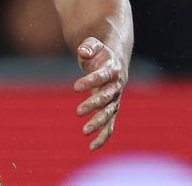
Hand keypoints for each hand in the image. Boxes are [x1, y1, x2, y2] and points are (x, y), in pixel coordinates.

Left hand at [73, 36, 126, 150]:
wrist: (114, 60)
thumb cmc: (100, 52)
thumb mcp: (94, 44)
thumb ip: (89, 46)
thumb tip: (82, 51)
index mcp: (112, 69)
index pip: (102, 76)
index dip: (89, 81)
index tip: (75, 87)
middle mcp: (116, 86)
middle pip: (107, 98)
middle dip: (93, 104)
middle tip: (78, 111)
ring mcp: (115, 99)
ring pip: (109, 113)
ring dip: (98, 123)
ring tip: (84, 131)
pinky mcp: (111, 109)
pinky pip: (110, 125)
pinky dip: (103, 136)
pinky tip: (92, 147)